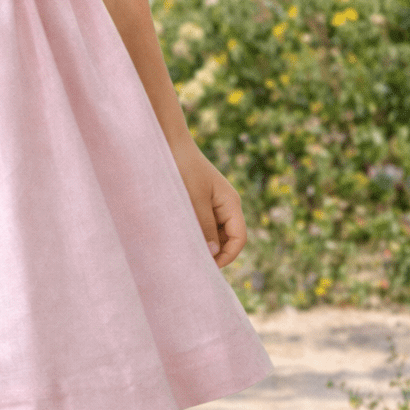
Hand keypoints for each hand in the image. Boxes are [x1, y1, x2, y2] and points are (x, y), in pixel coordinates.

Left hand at [170, 136, 246, 268]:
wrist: (170, 143)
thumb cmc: (184, 168)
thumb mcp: (194, 200)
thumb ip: (205, 226)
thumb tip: (214, 253)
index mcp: (231, 203)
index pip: (239, 238)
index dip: (228, 255)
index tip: (208, 266)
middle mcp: (226, 204)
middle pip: (228, 238)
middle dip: (215, 251)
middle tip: (192, 261)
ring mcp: (214, 203)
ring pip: (215, 233)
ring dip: (204, 242)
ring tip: (184, 248)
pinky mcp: (201, 202)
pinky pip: (204, 223)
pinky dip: (196, 232)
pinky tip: (181, 235)